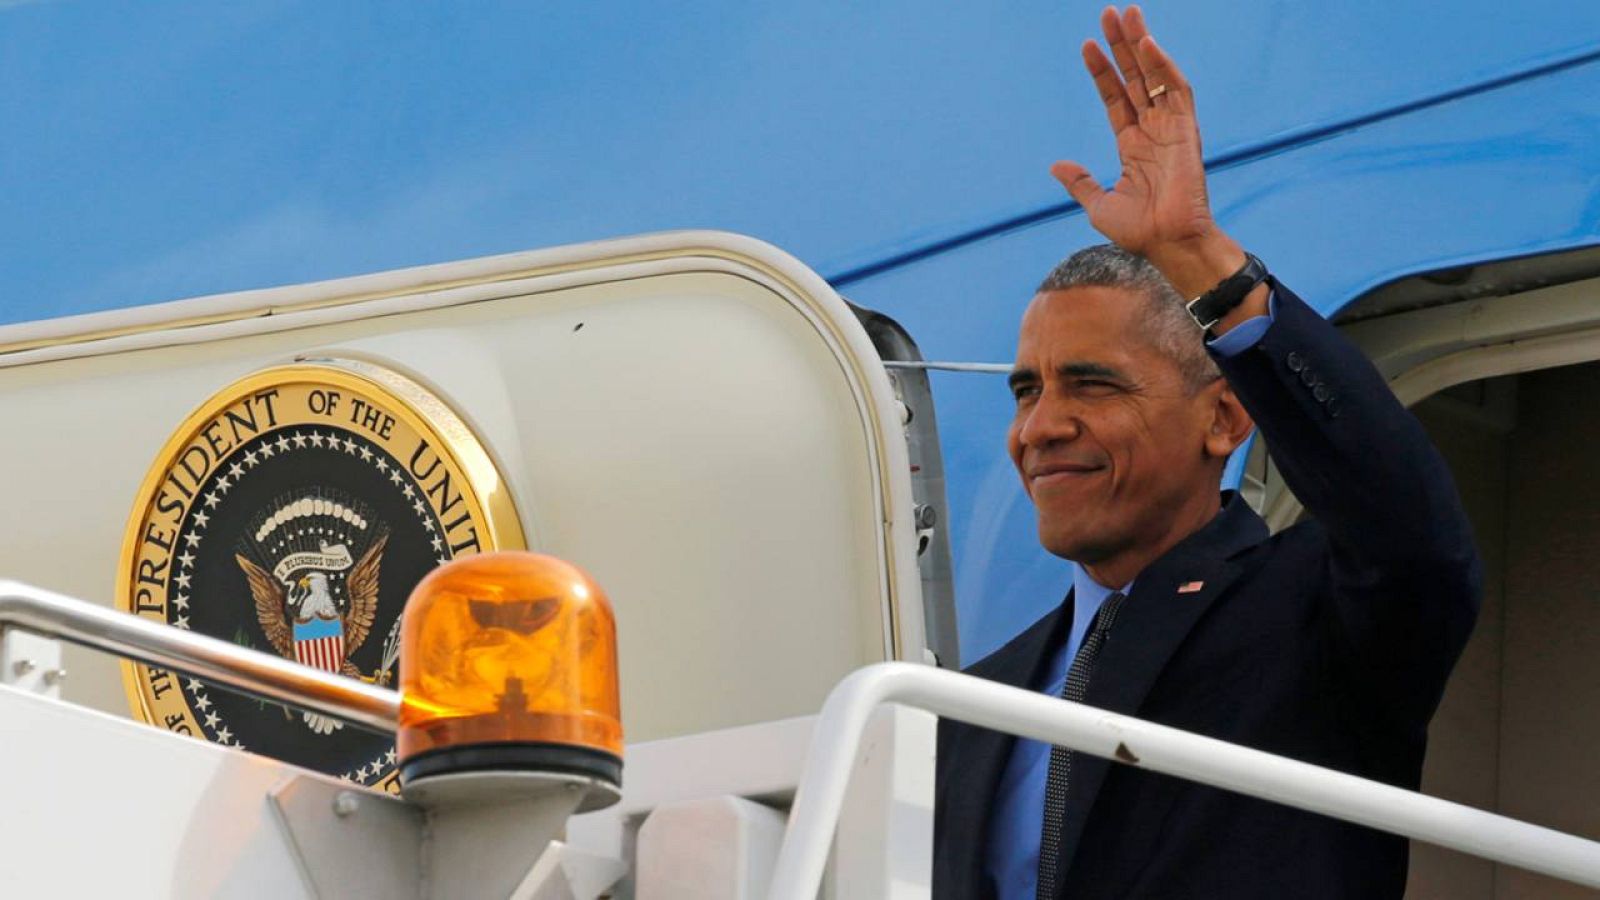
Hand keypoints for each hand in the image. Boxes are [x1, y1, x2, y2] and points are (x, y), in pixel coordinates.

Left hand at [1052, 6, 1246, 300]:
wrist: (1167, 244)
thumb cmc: (1139, 232)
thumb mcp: (1099, 205)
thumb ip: (1081, 182)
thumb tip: (1056, 165)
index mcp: (1132, 145)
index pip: (1115, 98)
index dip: (1102, 72)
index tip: (1086, 46)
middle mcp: (1152, 131)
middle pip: (1135, 78)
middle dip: (1122, 46)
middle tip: (1110, 12)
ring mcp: (1171, 128)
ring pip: (1155, 76)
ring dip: (1142, 45)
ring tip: (1127, 15)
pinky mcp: (1187, 130)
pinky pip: (1176, 91)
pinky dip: (1164, 67)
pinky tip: (1148, 45)